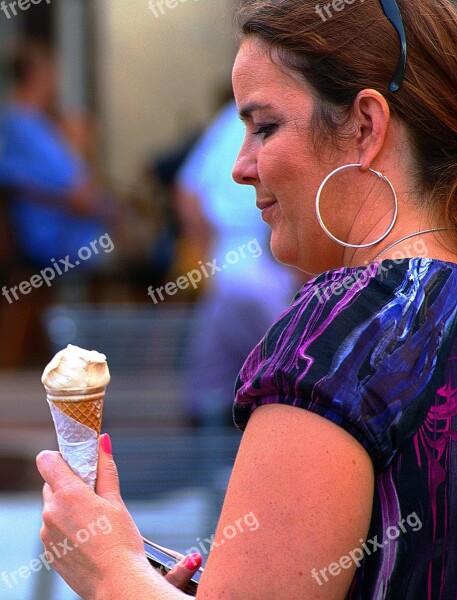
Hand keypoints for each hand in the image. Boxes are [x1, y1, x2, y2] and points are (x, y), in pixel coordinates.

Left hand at [36, 435, 200, 598]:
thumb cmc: (120, 541)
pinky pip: (53, 530)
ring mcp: (47, 534)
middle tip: (94, 495)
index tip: (77, 464)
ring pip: (53, 508)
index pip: (46, 461)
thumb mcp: (115, 500)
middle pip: (51, 485)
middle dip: (70, 485)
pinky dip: (67, 528)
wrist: (116, 584)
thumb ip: (105, 468)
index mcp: (67, 494)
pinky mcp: (49, 552)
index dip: (61, 458)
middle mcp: (50, 512)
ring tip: (94, 522)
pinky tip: (88, 538)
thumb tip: (103, 440)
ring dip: (68, 508)